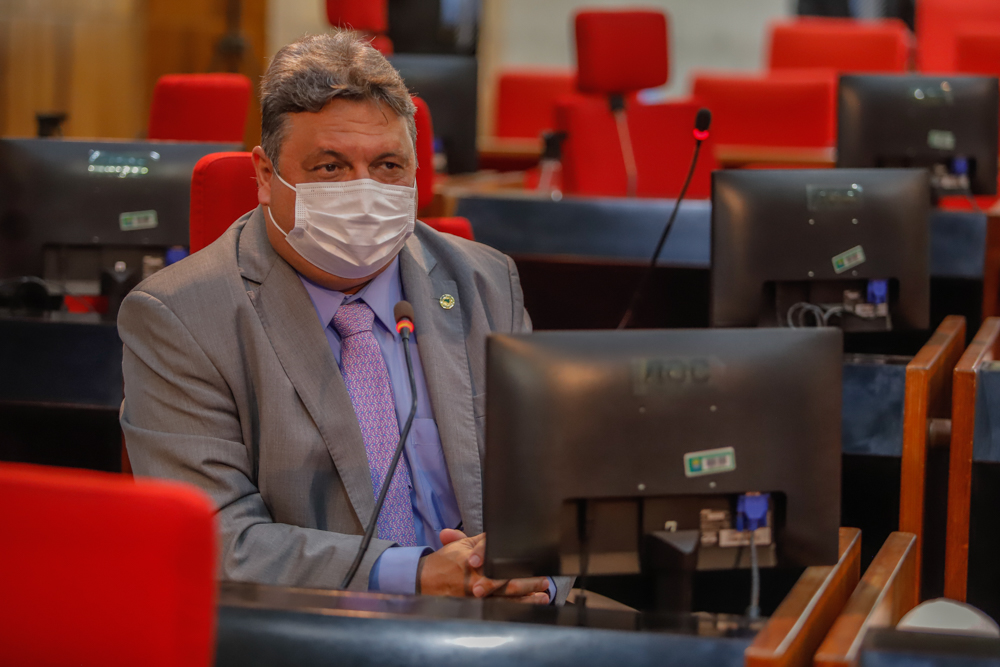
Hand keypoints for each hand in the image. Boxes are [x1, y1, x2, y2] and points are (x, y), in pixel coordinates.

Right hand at [417, 529, 549, 603]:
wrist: (423, 581)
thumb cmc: (445, 562)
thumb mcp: (462, 546)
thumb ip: (482, 541)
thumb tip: (497, 534)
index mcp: (476, 565)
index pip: (501, 564)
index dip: (519, 567)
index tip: (536, 564)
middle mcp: (477, 582)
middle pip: (507, 585)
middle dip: (529, 584)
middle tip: (545, 582)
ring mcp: (476, 598)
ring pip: (506, 601)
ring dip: (526, 600)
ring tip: (543, 598)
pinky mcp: (474, 608)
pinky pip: (497, 611)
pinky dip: (513, 610)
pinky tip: (526, 609)